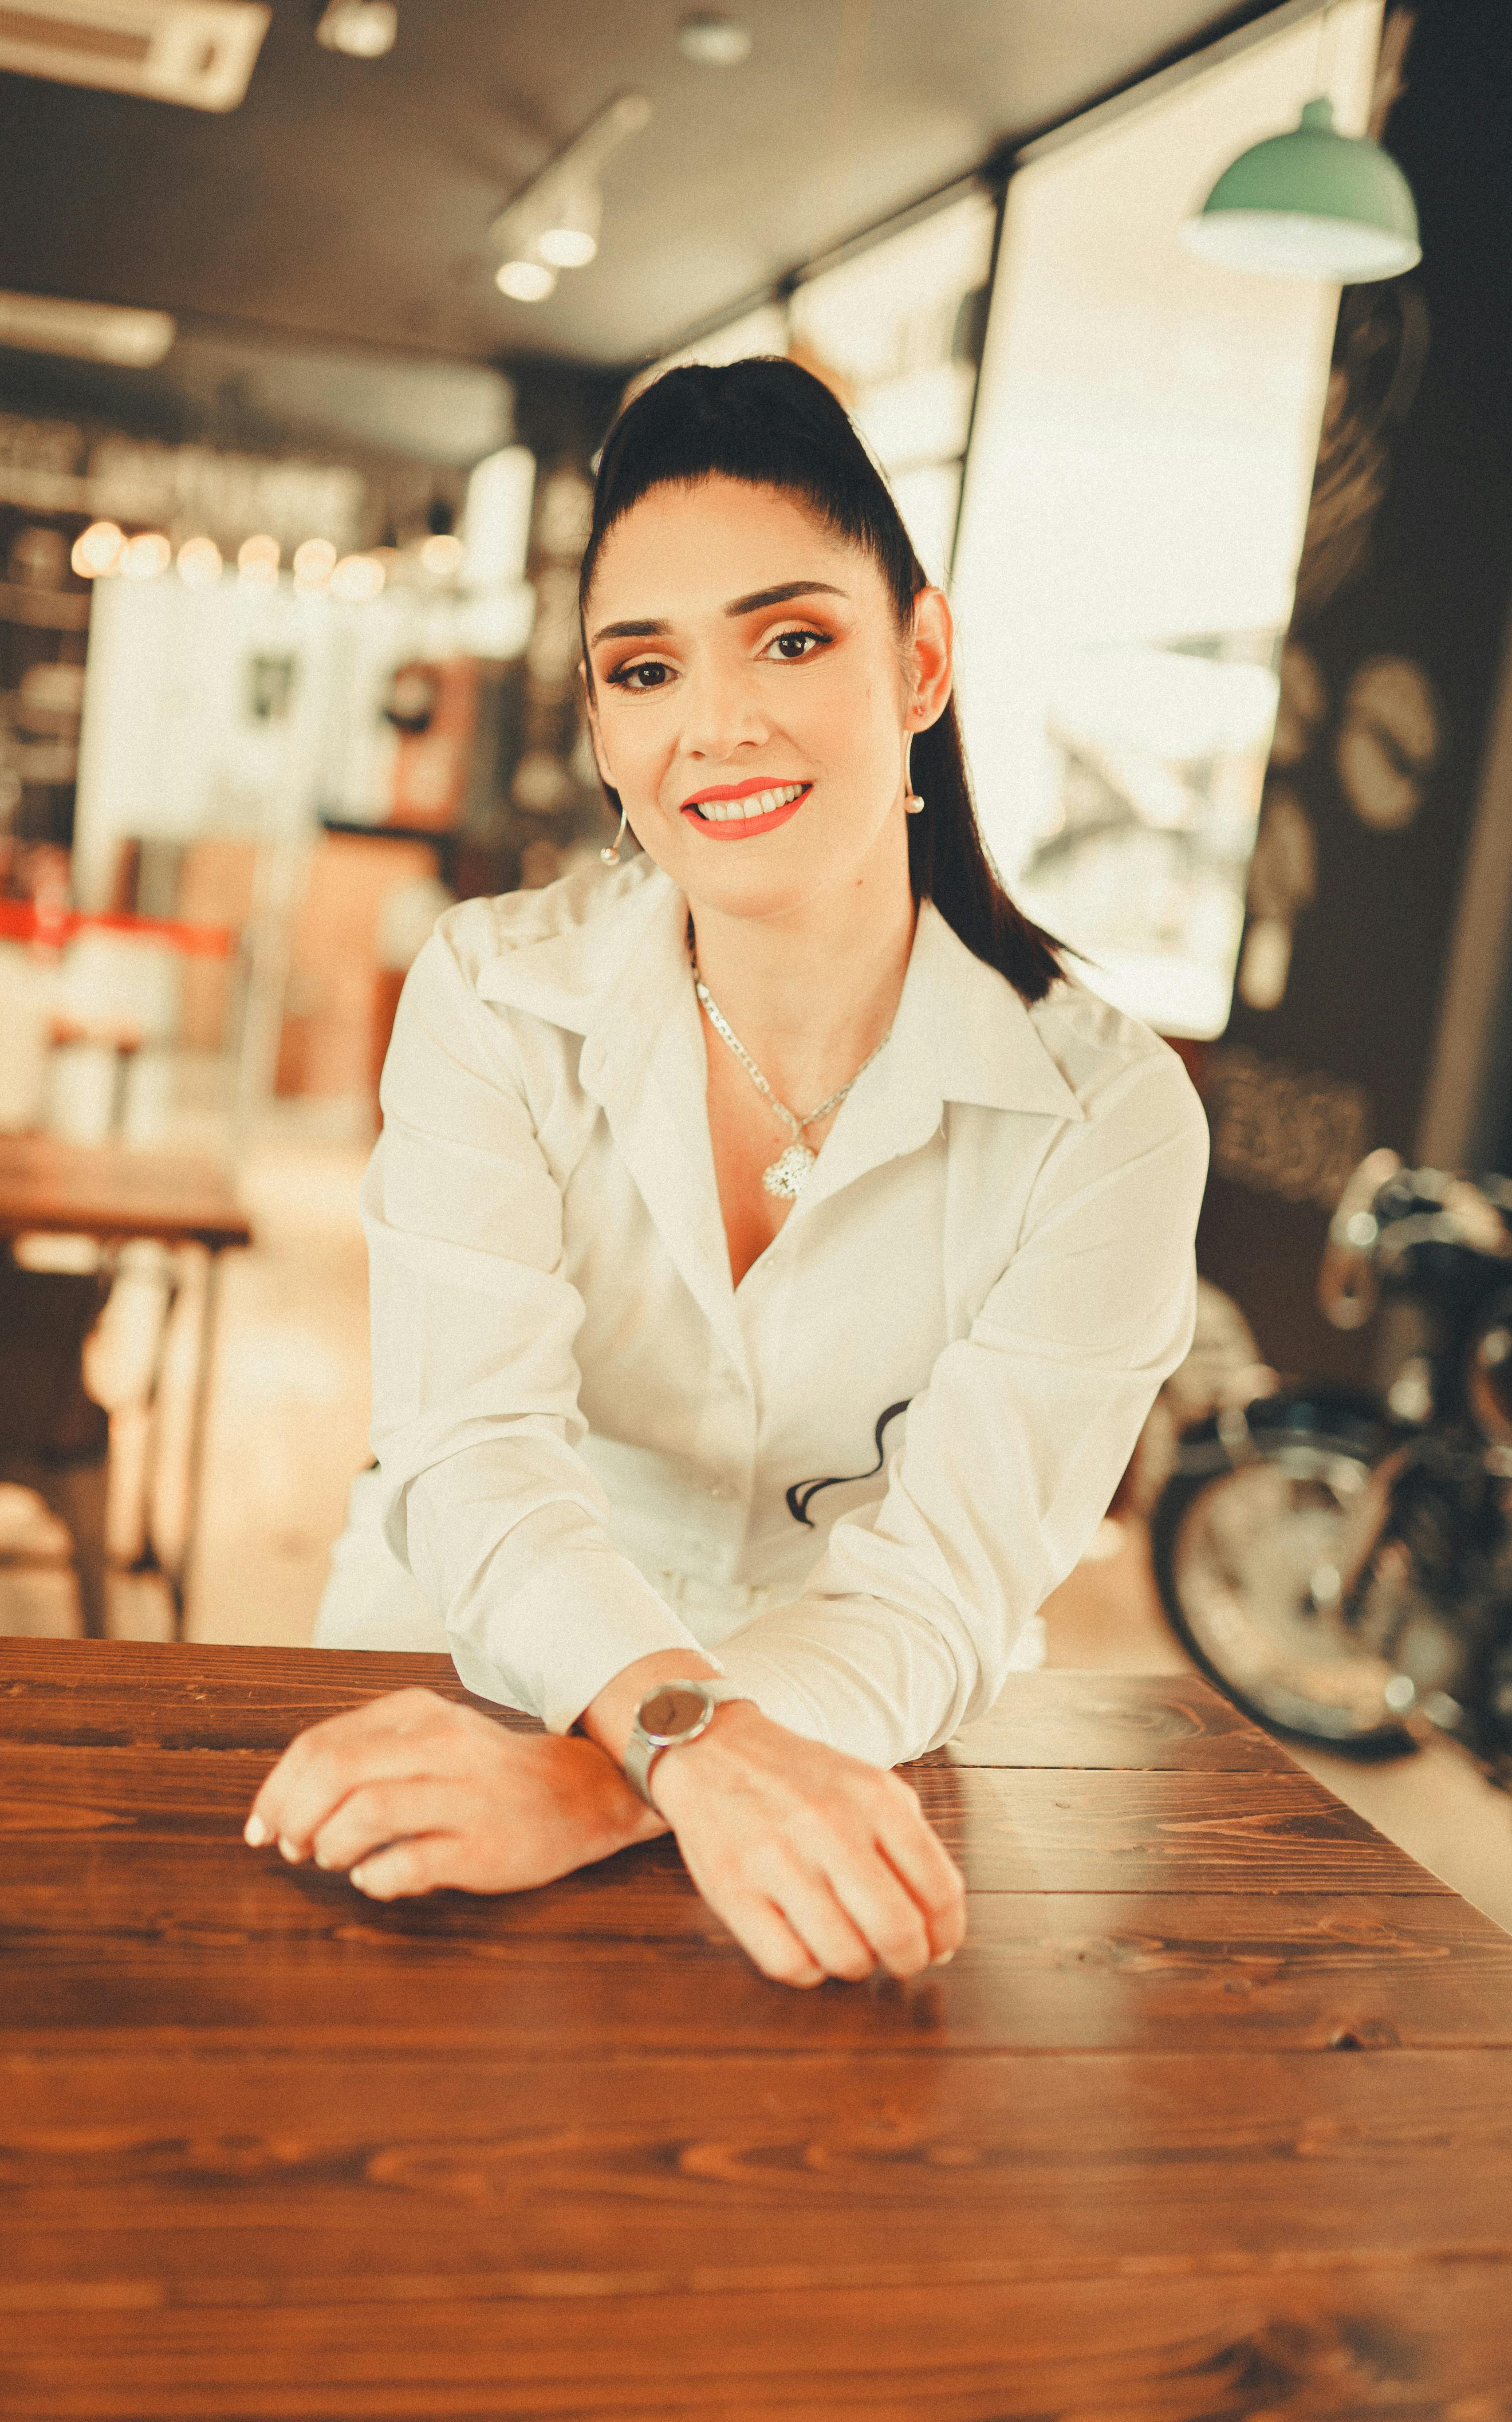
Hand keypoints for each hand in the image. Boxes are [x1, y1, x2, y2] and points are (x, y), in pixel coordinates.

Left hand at [242, 1687, 663, 1898]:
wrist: (582, 1793)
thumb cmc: (487, 1773)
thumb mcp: (429, 1737)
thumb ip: (365, 1755)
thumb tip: (286, 1805)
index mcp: (417, 1713)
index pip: (320, 1744)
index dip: (277, 1791)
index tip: (262, 1826)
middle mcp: (440, 1744)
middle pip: (334, 1773)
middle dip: (294, 1817)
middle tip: (291, 1847)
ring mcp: (464, 1795)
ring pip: (365, 1813)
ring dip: (330, 1846)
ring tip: (334, 1860)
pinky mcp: (483, 1846)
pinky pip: (406, 1864)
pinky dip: (373, 1878)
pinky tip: (373, 1879)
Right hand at [649, 1702, 965, 1987]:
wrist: (715, 1750)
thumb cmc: (804, 1780)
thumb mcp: (871, 1790)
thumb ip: (915, 1853)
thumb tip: (940, 1945)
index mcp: (875, 1799)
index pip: (940, 1890)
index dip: (947, 1935)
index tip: (937, 1947)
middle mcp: (830, 1826)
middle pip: (897, 1931)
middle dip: (908, 1961)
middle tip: (899, 1959)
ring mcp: (777, 1859)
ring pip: (845, 1956)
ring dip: (858, 1966)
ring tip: (849, 1945)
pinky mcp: (733, 1890)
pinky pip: (789, 1965)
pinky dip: (809, 1972)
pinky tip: (808, 1945)